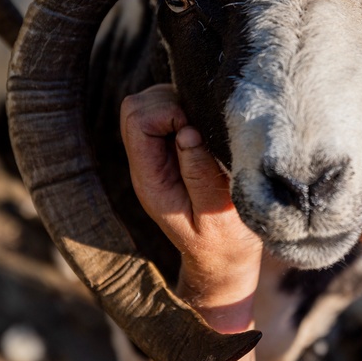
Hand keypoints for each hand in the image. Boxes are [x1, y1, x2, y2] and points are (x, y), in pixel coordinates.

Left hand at [121, 85, 262, 327]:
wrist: (224, 259)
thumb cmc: (225, 242)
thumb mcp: (217, 217)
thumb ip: (200, 176)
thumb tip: (186, 133)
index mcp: (150, 179)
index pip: (137, 121)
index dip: (169, 113)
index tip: (199, 131)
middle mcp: (148, 163)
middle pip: (137, 106)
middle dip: (172, 103)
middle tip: (205, 127)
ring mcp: (159, 154)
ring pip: (153, 101)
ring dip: (183, 104)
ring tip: (211, 130)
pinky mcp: (175, 147)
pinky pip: (171, 108)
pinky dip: (190, 108)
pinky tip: (211, 129)